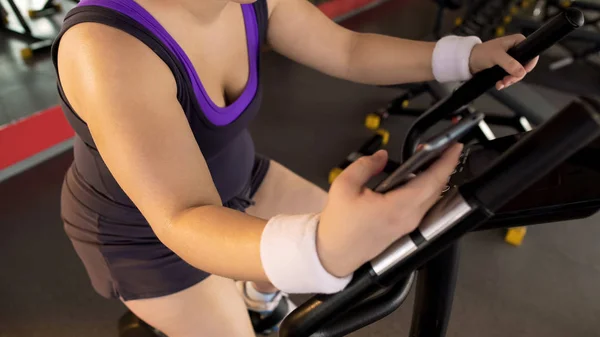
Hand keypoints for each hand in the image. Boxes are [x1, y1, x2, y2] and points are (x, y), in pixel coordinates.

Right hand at [317, 144, 462, 276]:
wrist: (334, 254)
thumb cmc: (339, 224)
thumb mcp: (344, 186)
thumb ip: (365, 166)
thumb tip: (381, 156)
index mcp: (397, 208)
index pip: (431, 181)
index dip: (446, 162)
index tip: (455, 146)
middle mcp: (409, 218)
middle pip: (436, 189)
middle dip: (443, 166)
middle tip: (441, 147)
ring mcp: (409, 225)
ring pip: (431, 197)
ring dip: (434, 177)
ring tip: (429, 159)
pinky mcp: (405, 228)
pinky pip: (422, 204)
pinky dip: (425, 188)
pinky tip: (417, 178)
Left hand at [469, 34, 538, 90]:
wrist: (468, 61)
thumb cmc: (480, 53)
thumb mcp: (496, 56)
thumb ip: (509, 63)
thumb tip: (521, 72)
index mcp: (518, 41)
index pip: (532, 53)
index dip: (529, 65)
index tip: (521, 73)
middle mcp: (516, 49)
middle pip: (524, 66)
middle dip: (516, 76)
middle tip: (507, 81)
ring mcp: (511, 59)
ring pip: (517, 73)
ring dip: (510, 80)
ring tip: (501, 83)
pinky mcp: (506, 67)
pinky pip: (511, 76)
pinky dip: (506, 81)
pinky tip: (499, 84)